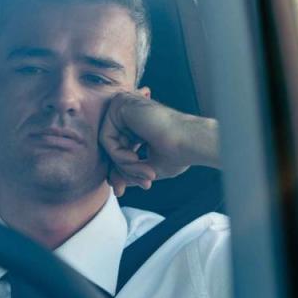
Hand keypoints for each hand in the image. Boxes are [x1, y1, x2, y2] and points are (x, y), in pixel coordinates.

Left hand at [99, 93, 218, 195]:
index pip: (117, 149)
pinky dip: (119, 156)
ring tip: (145, 174)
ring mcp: (123, 106)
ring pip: (107, 145)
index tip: (122, 191)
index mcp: (137, 123)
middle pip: (110, 147)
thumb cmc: (178, 153)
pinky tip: (136, 159)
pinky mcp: (119, 105)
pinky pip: (106, 138)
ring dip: (124, 166)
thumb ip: (129, 170)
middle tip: (133, 188)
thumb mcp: (148, 167)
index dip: (119, 172)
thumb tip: (114, 182)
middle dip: (120, 171)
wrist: (191, 142)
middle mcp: (128, 112)